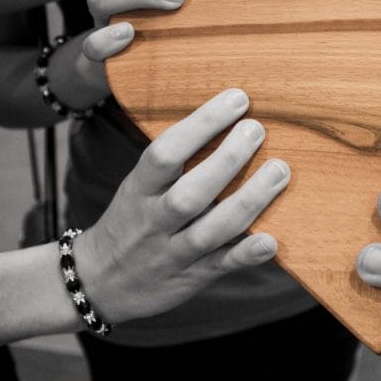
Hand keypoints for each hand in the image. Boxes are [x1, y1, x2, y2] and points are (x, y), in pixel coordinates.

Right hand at [72, 88, 289, 322]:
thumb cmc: (132, 220)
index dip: (202, 124)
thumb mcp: (137, 186)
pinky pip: (222, 266)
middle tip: (257, 130)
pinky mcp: (193, 277)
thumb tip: (224, 115)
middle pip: (190, 193)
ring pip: (211, 230)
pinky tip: (272, 239)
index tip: (237, 98)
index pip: (165, 153)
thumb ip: (172, 161)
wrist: (100, 282)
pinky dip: (247, 254)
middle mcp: (154, 221)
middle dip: (227, 160)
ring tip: (279, 171)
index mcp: (138, 190)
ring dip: (249, 200)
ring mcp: (173, 252)